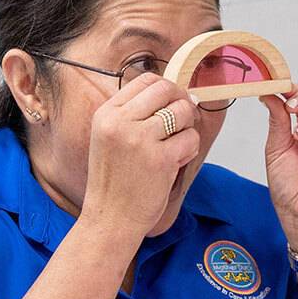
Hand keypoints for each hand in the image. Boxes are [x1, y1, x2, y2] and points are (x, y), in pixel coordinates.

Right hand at [82, 72, 200, 235]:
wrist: (110, 218)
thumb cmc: (115, 181)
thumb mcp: (110, 138)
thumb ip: (135, 114)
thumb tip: (178, 93)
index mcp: (106, 114)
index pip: (146, 80)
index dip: (167, 88)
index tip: (173, 103)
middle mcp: (121, 122)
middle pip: (167, 89)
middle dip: (182, 102)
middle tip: (182, 121)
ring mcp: (140, 140)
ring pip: (183, 112)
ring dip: (187, 128)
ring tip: (175, 148)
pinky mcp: (161, 159)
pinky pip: (190, 139)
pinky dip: (190, 149)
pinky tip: (175, 163)